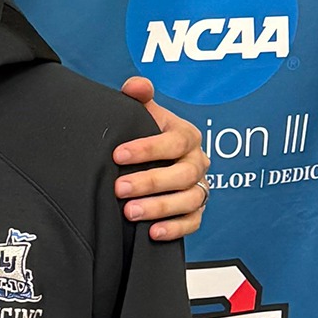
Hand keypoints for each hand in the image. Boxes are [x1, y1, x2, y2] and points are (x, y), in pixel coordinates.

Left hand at [111, 76, 210, 240]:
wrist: (150, 158)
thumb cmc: (143, 133)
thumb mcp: (141, 113)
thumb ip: (138, 96)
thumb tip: (137, 85)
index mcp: (187, 136)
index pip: (175, 142)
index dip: (148, 148)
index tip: (117, 154)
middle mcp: (198, 162)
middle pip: (183, 175)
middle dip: (150, 182)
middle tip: (118, 188)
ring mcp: (200, 188)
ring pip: (189, 200)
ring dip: (160, 208)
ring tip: (129, 213)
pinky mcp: (196, 211)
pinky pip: (193, 223)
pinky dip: (174, 229)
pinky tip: (152, 232)